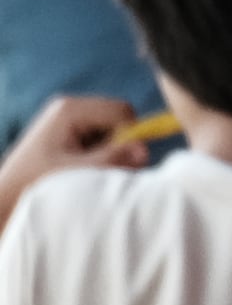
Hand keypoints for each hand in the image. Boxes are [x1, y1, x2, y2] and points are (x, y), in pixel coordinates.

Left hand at [0, 94, 146, 230]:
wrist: (4, 198)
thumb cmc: (32, 185)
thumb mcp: (74, 174)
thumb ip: (109, 160)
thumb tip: (144, 151)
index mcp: (70, 109)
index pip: (122, 112)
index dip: (128, 136)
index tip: (116, 161)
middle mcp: (71, 107)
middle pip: (119, 118)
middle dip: (118, 144)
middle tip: (98, 169)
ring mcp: (69, 117)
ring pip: (112, 129)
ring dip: (108, 151)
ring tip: (84, 172)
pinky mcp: (69, 130)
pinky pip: (101, 136)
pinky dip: (99, 154)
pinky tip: (79, 169)